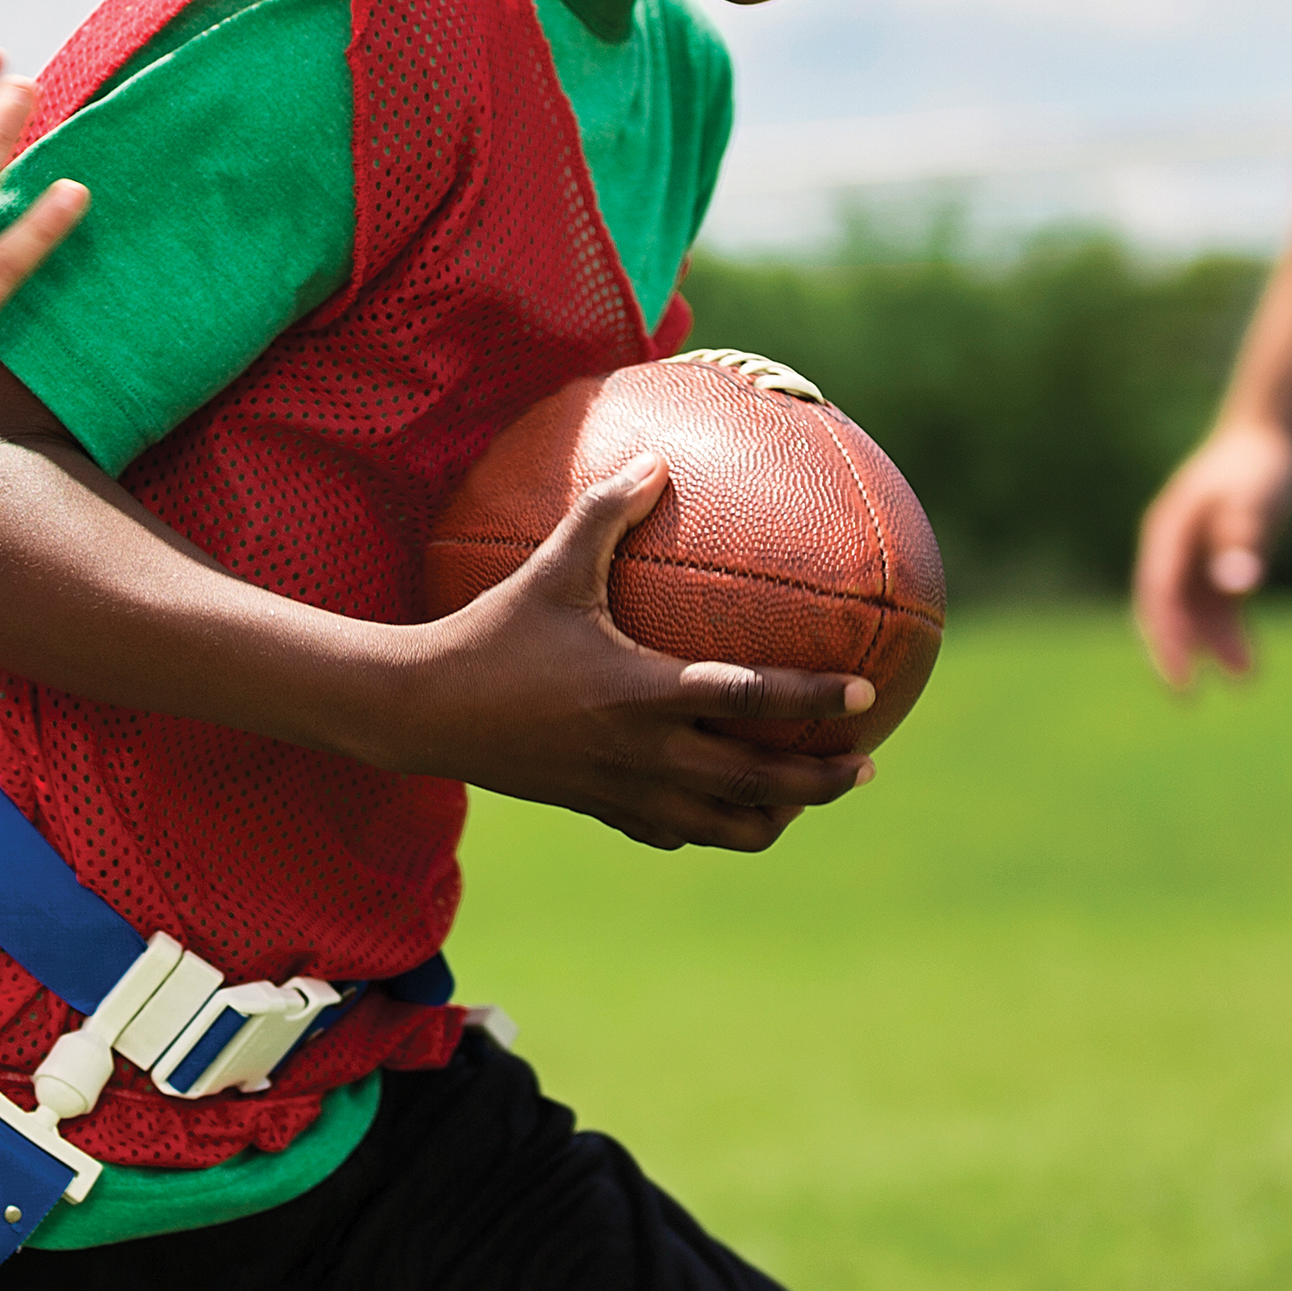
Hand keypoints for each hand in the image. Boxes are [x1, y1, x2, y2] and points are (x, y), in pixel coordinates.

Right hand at [383, 458, 877, 852]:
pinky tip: (727, 805)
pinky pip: (675, 832)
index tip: (867, 698)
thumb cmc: (491, 634)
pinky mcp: (600, 809)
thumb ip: (606, 512)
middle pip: (757, 783)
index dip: (813, 700)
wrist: (424, 712)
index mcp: (642, 692)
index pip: (751, 698)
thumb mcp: (551, 569)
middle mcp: (643, 752)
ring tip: (806, 796)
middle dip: (820, 782)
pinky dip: (712, 826)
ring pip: (723, 826)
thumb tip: (656, 458)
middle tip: (864, 766)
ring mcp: (623, 791)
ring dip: (774, 815)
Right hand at [1133, 419, 1291, 688]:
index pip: (1157, 594)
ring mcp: (1191, 559)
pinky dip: (1230, 636)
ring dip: (1212, 648)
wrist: (1267, 439)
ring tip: (1246, 681)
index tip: (1181, 673)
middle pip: (1161, 611)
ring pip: (1193, 615)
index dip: (1165, 636)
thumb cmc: (1260, 465)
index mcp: (1168, 531)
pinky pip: (1216, 610)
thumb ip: (1244, 538)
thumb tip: (1239, 586)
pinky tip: (1251, 666)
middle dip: (1173, 654)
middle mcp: (1171, 549)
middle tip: (1186, 697)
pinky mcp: (1215, 565)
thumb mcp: (1257, 497)